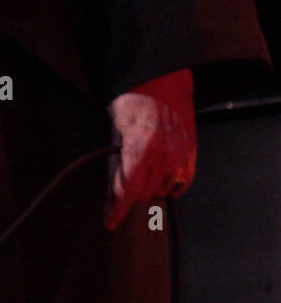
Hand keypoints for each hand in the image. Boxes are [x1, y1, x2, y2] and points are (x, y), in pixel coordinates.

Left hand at [103, 68, 195, 229]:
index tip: (110, 222)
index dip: (116, 208)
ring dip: (149, 188)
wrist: (161, 80)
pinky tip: (158, 170)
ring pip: (161, 192)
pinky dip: (168, 183)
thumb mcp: (115, 130)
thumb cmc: (133, 100)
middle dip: (130, 192)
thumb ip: (116, 163)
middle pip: (143, 194)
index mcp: (141, 147)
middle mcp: (164, 155)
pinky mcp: (192, 155)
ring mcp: (181, 156)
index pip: (127, 189)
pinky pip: (180, 184)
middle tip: (122, 176)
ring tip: (141, 166)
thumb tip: (113, 193)